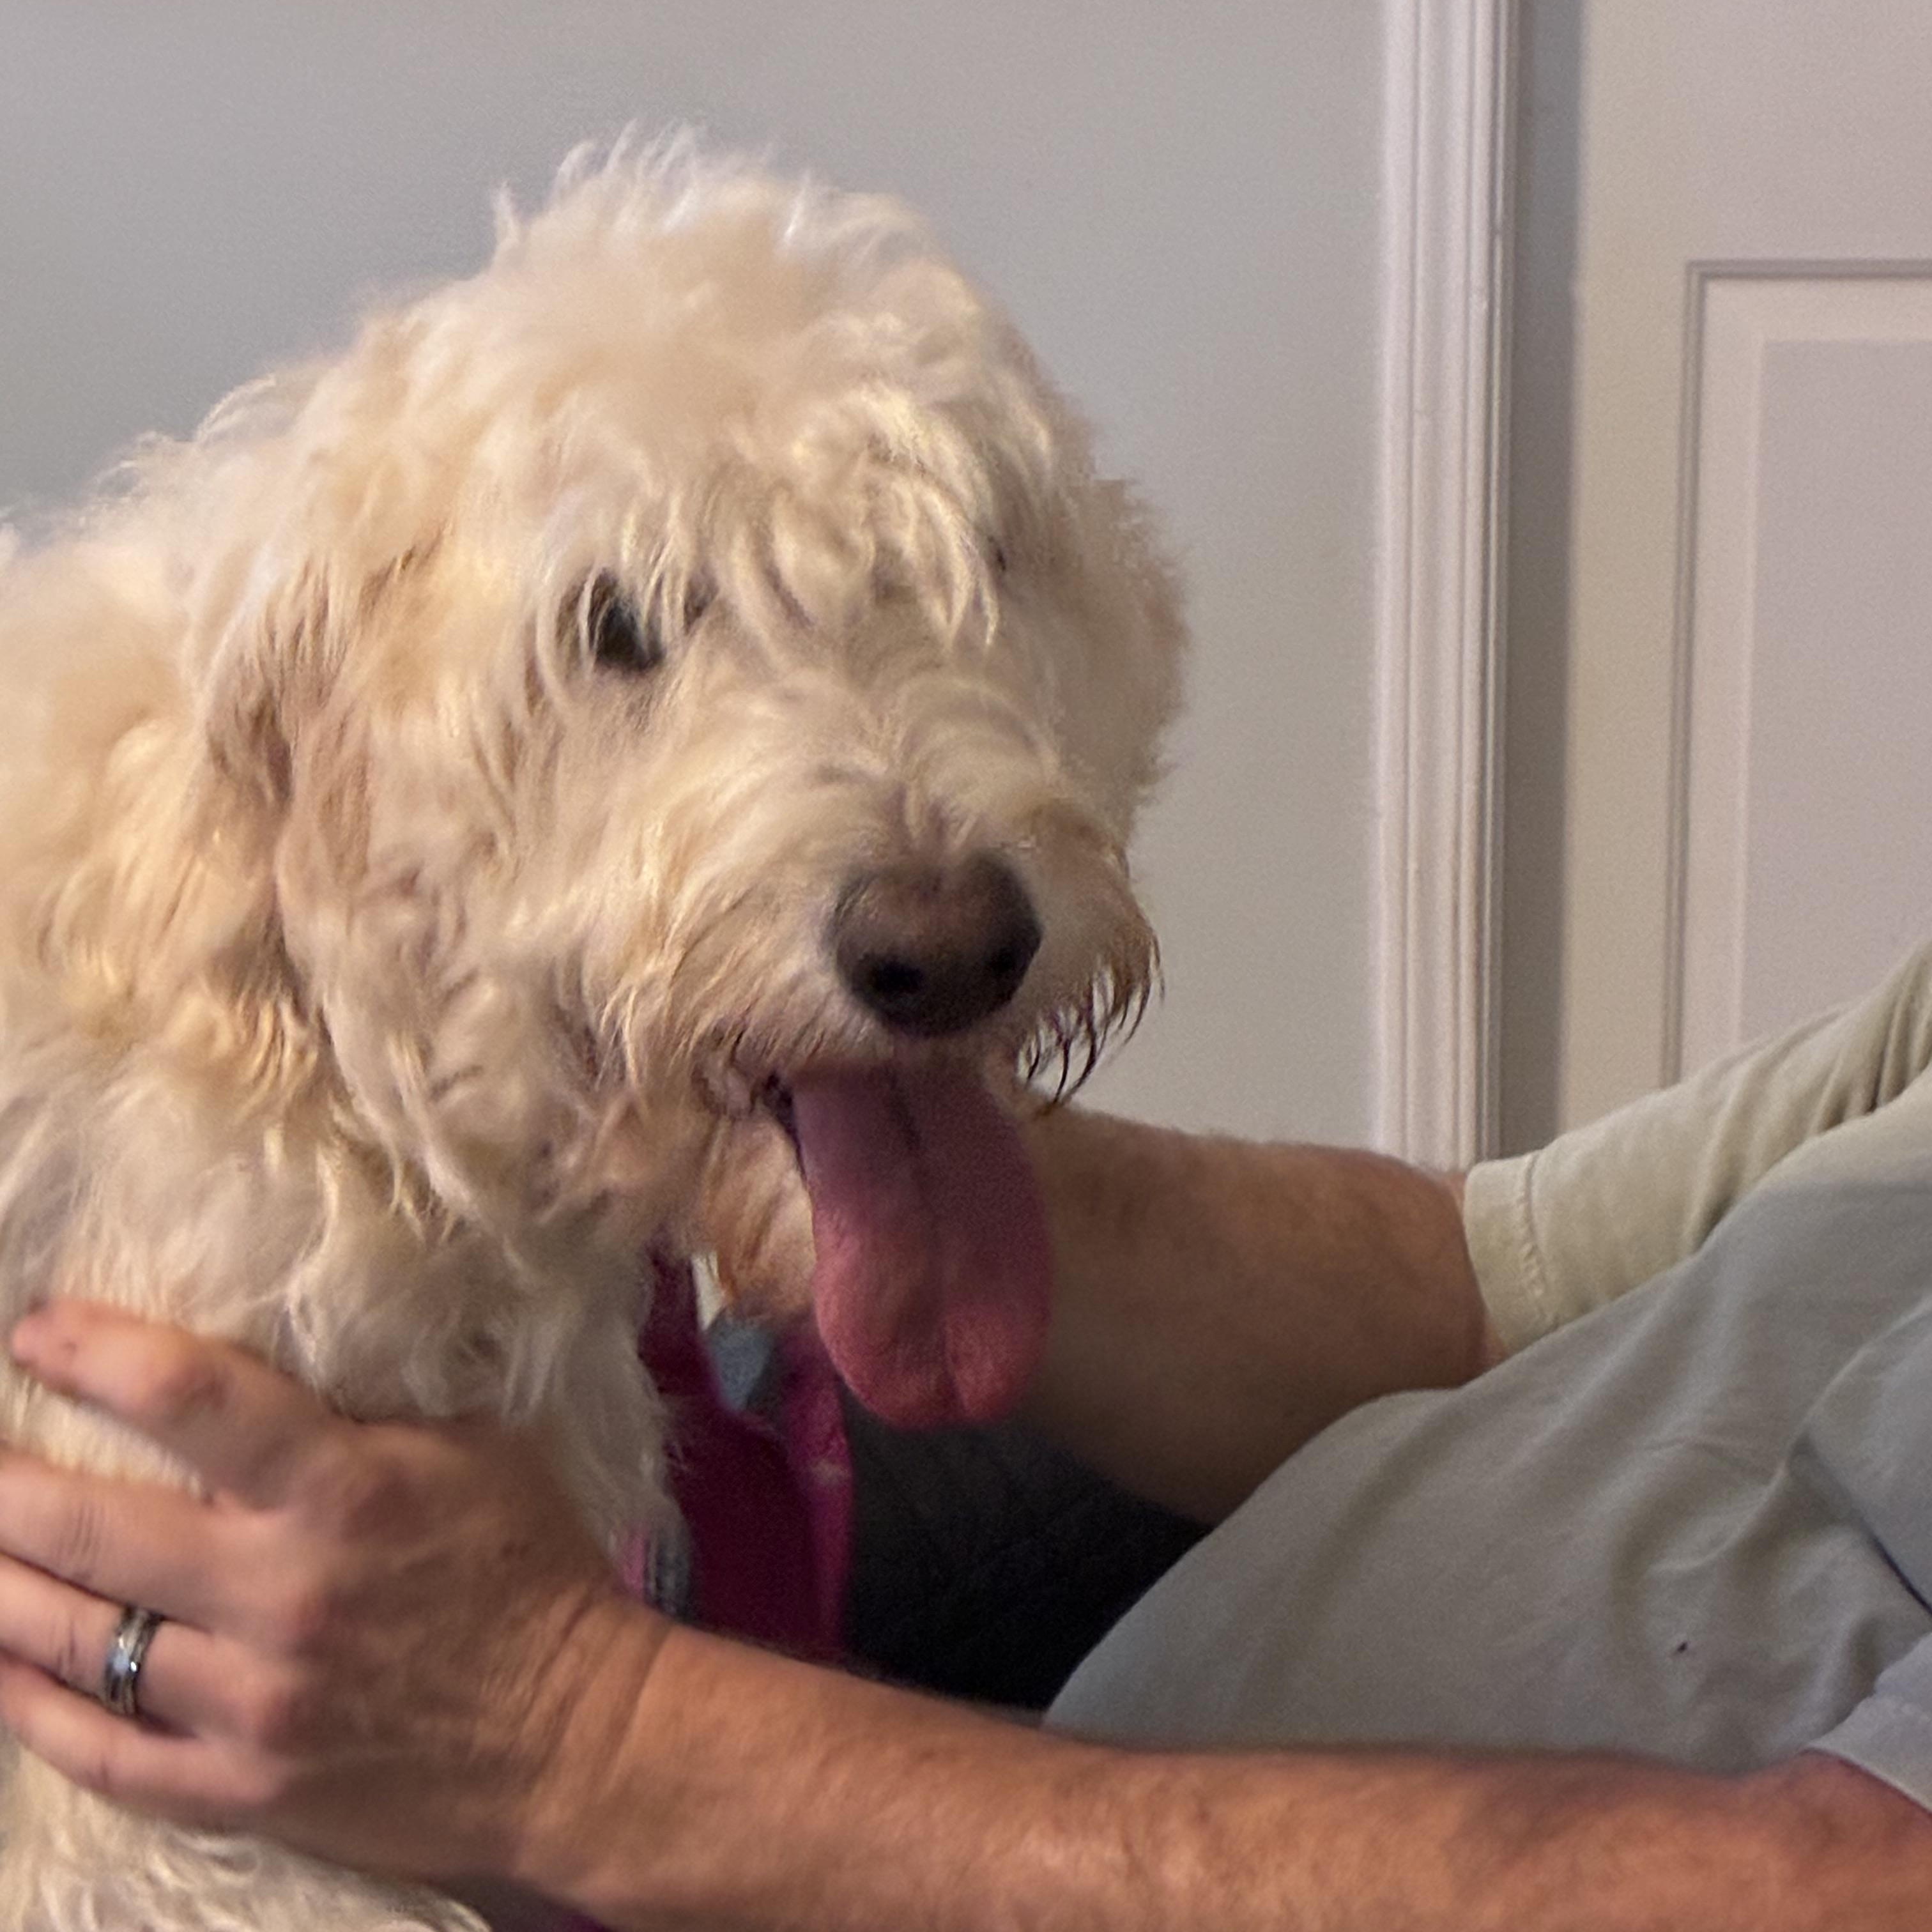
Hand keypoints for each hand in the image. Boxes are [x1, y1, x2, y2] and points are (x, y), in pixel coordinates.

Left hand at [0, 1301, 667, 1891]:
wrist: (573, 1735)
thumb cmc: (529, 1569)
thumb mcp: (475, 1451)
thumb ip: (368, 1410)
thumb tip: (275, 1353)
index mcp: (347, 1489)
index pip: (194, 1400)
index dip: (97, 1355)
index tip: (35, 1330)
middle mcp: (284, 1592)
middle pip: (92, 1527)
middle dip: (2, 1483)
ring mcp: (254, 1702)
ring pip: (76, 1641)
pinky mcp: (243, 1789)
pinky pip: (100, 1753)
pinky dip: (30, 1709)